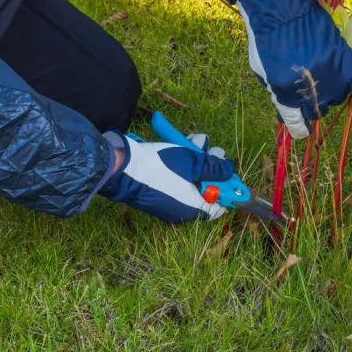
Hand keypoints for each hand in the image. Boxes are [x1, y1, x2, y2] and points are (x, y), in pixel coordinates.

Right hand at [98, 130, 234, 222]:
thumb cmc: (161, 167)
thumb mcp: (194, 163)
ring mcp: (168, 201)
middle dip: (211, 167)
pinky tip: (183, 145)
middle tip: (213, 150)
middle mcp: (181, 210)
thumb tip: (230, 170)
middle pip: (205, 190)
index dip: (226, 188)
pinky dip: (182, 165)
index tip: (228, 171)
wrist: (121, 168)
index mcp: (193, 210)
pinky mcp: (157, 191)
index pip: (219, 206)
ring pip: (190, 180)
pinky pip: (176, 180)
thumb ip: (216, 168)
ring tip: (197, 141)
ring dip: (196, 160)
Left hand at [236, 0, 351, 138]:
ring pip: (337, 98)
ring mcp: (329, 74)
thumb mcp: (262, 72)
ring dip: (330, 92)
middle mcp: (310, 89)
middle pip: (318, 112)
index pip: (297, 125)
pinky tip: (342, 78)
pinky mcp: (344, 59)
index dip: (299, 128)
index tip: (301, 129)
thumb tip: (292, 111)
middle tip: (307, 89)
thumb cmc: (266, 38)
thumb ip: (277, 95)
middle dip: (311, 105)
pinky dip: (351, 83)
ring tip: (321, 78)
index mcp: (285, 94)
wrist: (281, 7)